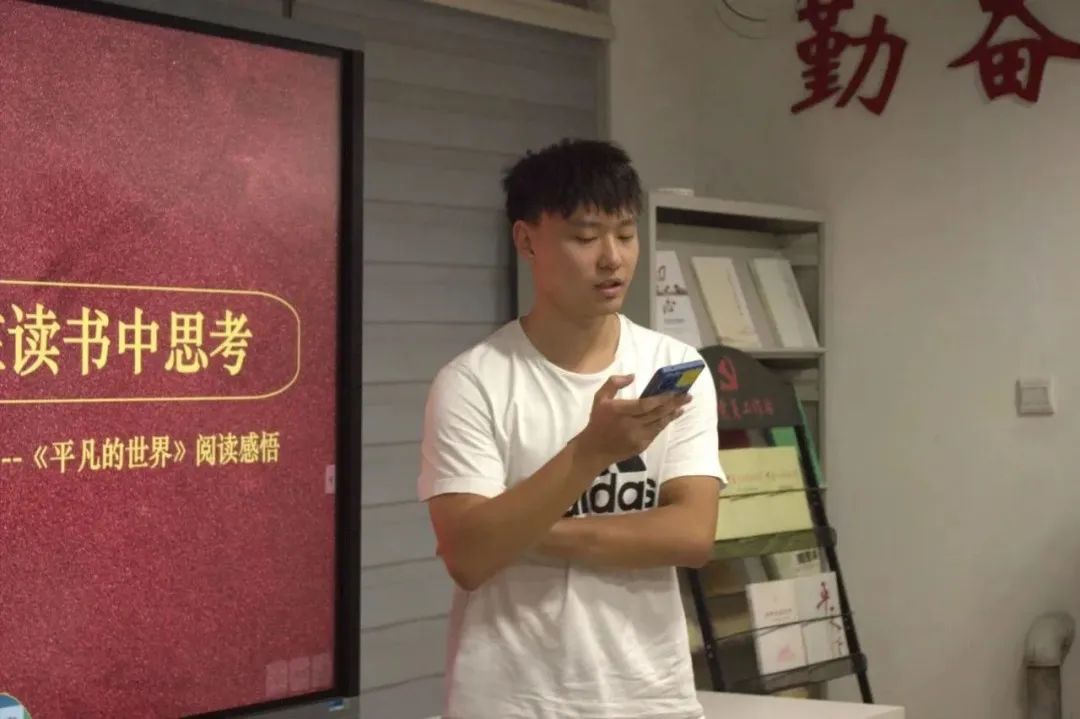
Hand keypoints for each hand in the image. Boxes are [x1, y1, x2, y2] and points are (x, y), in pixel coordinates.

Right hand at [574, 374, 690, 468]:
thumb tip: (632, 376)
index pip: (645, 404)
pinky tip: (672, 416)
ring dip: (673, 413)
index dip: (661, 398)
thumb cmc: (598, 421)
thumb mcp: (599, 398)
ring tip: (684, 405)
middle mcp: (630, 425)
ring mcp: (637, 437)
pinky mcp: (641, 446)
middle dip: (674, 403)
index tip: (674, 391)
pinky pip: (656, 432)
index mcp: (619, 411)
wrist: (594, 450)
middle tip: (687, 396)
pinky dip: (665, 423)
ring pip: (660, 423)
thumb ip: (613, 383)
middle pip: (656, 413)